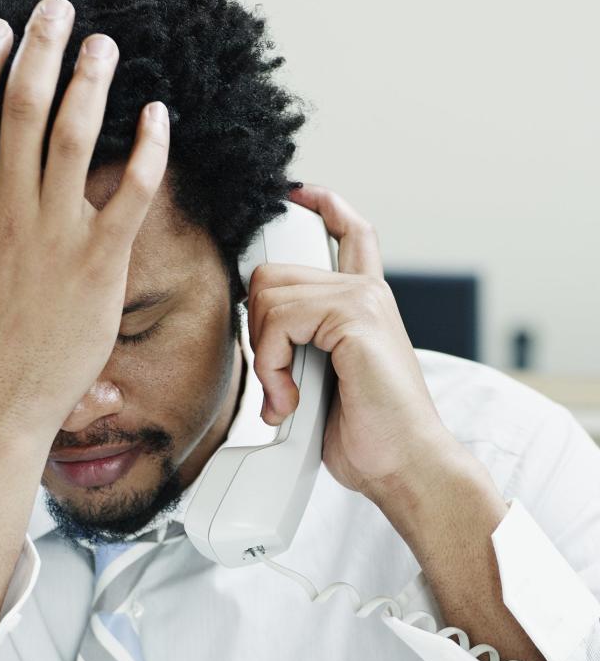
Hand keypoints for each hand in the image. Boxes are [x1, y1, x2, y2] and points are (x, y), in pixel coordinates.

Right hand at [0, 0, 169, 437]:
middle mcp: (7, 209)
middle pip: (22, 103)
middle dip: (40, 46)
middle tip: (58, 9)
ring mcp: (55, 233)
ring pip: (76, 133)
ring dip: (93, 79)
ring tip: (105, 46)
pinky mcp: (99, 262)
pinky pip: (132, 192)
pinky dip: (151, 149)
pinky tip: (158, 114)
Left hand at [245, 183, 466, 503]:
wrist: (403, 465)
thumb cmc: (369, 435)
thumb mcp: (324, 383)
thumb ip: (300, 349)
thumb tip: (259, 338)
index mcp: (365, 305)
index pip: (350, 234)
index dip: (323, 206)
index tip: (297, 195)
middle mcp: (366, 292)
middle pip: (273, 274)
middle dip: (258, 332)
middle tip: (277, 381)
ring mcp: (363, 299)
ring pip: (268, 296)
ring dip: (264, 358)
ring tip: (287, 398)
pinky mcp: (356, 316)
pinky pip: (280, 320)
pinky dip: (272, 367)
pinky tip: (291, 399)